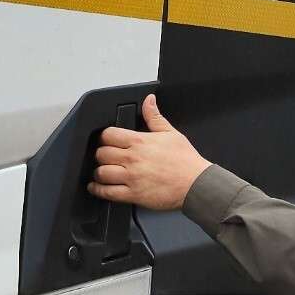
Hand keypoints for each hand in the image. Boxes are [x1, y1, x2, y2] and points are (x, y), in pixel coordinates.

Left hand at [87, 94, 210, 211]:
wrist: (196, 184)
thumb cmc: (186, 161)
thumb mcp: (171, 133)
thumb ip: (154, 116)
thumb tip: (148, 101)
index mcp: (140, 142)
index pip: (108, 135)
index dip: (105, 137)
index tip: (107, 141)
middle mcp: (132, 159)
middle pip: (101, 153)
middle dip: (101, 154)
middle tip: (106, 157)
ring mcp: (132, 177)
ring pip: (101, 172)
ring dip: (99, 172)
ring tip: (102, 172)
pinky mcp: (133, 194)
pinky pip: (108, 192)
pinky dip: (99, 190)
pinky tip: (98, 187)